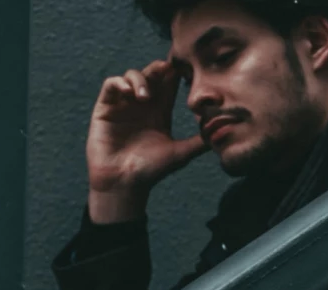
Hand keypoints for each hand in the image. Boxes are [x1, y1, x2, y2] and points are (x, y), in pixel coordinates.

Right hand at [86, 59, 207, 222]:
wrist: (124, 182)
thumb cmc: (151, 170)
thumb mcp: (180, 154)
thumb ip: (199, 142)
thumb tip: (222, 133)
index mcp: (160, 112)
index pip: (169, 84)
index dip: (175, 73)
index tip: (184, 70)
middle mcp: (142, 105)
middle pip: (151, 74)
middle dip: (159, 68)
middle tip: (166, 70)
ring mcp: (123, 105)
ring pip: (131, 76)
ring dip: (140, 79)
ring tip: (145, 96)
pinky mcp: (105, 108)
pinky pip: (111, 85)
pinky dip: (119, 83)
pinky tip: (128, 93)